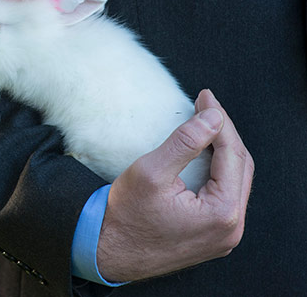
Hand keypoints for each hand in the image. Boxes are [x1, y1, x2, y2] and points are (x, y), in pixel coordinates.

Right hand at [96, 89, 253, 282]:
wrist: (109, 252)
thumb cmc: (125, 217)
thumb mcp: (151, 171)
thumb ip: (185, 142)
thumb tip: (213, 117)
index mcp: (222, 213)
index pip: (232, 154)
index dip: (219, 120)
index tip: (205, 97)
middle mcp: (231, 228)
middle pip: (240, 167)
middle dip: (224, 132)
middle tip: (206, 106)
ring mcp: (223, 235)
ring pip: (235, 181)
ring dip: (223, 151)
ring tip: (206, 125)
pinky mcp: (212, 236)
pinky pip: (225, 196)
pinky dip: (217, 171)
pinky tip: (205, 155)